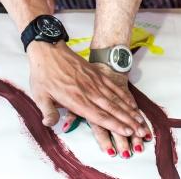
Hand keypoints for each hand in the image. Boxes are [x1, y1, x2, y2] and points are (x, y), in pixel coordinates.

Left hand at [27, 42, 147, 141]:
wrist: (48, 49)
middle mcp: (88, 91)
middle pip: (112, 109)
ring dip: (129, 110)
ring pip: (115, 98)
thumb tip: (50, 124)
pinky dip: (124, 96)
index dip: (114, 125)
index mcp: (75, 99)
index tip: (127, 132)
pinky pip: (113, 86)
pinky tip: (132, 103)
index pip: (98, 116)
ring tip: (140, 120)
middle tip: (140, 131)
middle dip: (127, 121)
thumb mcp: (39, 95)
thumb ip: (48, 112)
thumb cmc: (43, 74)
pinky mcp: (96, 73)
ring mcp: (94, 81)